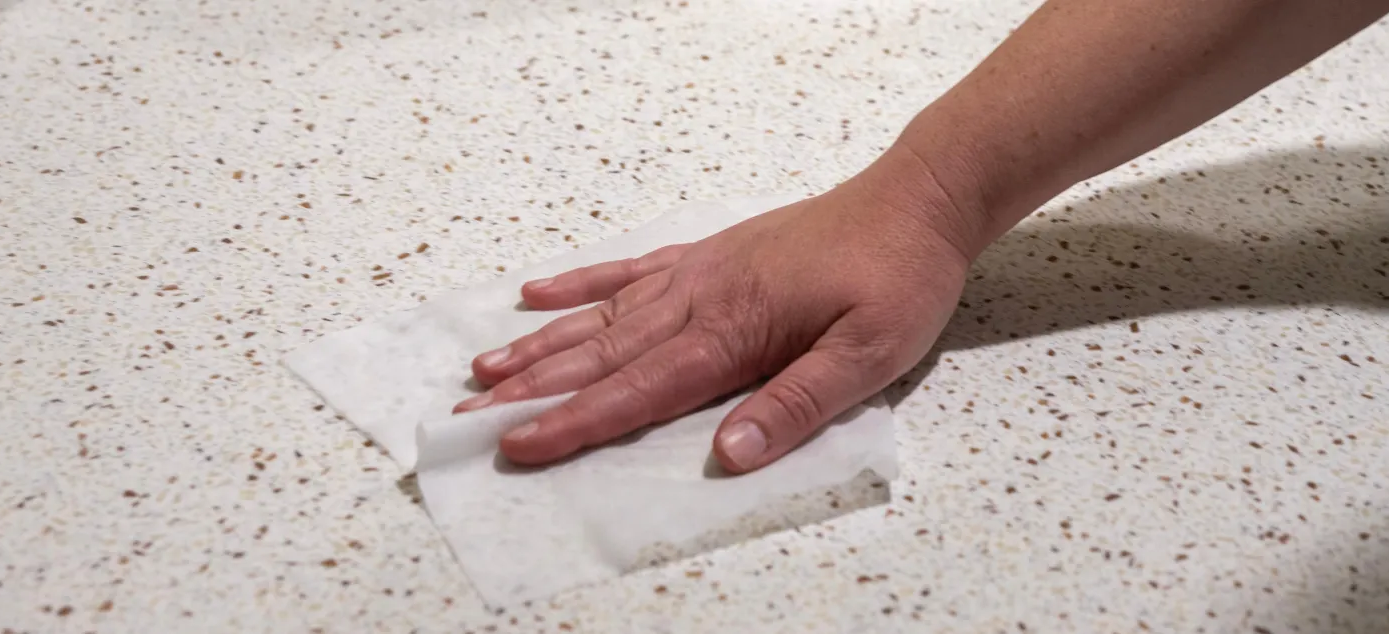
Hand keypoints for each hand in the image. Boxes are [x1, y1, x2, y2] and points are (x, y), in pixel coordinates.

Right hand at [453, 176, 971, 472]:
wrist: (915, 201)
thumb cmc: (897, 280)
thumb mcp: (869, 354)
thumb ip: (797, 404)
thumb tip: (730, 452)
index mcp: (735, 330)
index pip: (641, 389)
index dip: (576, 422)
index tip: (519, 446)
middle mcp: (703, 298)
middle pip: (604, 353)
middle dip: (536, 390)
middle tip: (473, 419)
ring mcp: (702, 271)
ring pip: (605, 315)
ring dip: (544, 345)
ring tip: (486, 368)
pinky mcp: (712, 253)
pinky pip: (632, 270)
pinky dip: (583, 283)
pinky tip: (540, 295)